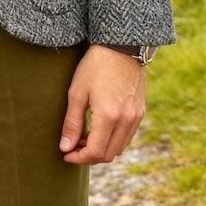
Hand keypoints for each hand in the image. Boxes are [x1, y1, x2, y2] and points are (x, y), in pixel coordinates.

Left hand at [59, 45, 145, 164]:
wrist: (121, 47)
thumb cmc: (95, 66)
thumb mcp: (77, 93)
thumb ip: (71, 123)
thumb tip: (65, 148)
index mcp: (108, 117)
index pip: (94, 152)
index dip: (78, 158)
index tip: (65, 154)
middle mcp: (126, 121)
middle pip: (108, 155)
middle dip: (88, 156)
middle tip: (72, 146)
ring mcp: (135, 118)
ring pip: (119, 148)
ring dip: (101, 149)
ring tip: (83, 136)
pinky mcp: (140, 112)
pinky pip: (126, 137)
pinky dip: (112, 140)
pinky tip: (99, 128)